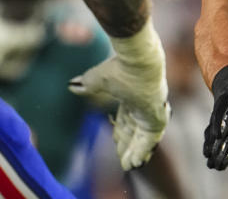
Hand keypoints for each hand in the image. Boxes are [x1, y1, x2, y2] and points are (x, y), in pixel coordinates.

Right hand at [69, 21, 168, 169]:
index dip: (121, 130)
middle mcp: (142, 104)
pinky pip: (149, 140)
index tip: (115, 140)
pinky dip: (142, 151)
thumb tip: (71, 85)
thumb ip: (86, 84)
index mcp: (131, 95)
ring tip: (128, 165)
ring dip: (134, 151)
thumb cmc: (120, 67)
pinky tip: (136, 163)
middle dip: (128, 144)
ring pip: (142, 137)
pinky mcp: (157, 118)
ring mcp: (151, 111)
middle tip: (122, 158)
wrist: (137, 61)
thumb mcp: (99, 79)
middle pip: (134, 128)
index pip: (126, 117)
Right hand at [203, 64, 227, 170]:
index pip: (220, 113)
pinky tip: (219, 166)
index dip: (219, 124)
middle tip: (209, 154)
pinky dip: (224, 157)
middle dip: (212, 143)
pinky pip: (226, 148)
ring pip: (216, 142)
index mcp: (226, 102)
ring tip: (211, 164)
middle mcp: (222, 117)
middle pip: (214, 130)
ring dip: (214, 153)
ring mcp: (225, 129)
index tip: (218, 135)